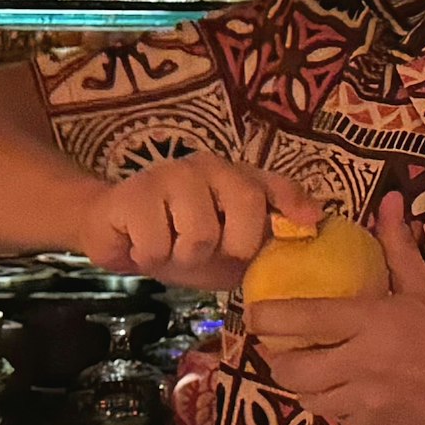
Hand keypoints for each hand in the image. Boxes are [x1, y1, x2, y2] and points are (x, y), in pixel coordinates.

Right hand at [76, 154, 319, 290]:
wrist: (113, 232)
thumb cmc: (177, 239)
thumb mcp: (226, 247)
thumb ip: (264, 240)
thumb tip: (311, 229)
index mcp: (236, 178)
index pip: (273, 185)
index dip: (294, 202)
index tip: (310, 223)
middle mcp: (208, 167)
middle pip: (246, 203)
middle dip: (233, 246)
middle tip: (207, 252)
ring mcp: (171, 174)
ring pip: (200, 233)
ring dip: (183, 257)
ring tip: (169, 246)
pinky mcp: (134, 193)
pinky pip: (158, 244)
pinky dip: (150, 257)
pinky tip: (141, 243)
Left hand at [248, 196, 424, 424]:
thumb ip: (399, 250)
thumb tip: (391, 200)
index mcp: (374, 324)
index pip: (301, 318)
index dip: (266, 316)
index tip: (255, 312)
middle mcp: (361, 367)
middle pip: (289, 370)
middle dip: (278, 361)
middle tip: (285, 350)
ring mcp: (363, 409)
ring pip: (309, 401)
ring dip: (309, 387)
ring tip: (321, 373)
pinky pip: (338, 424)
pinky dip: (340, 411)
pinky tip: (360, 398)